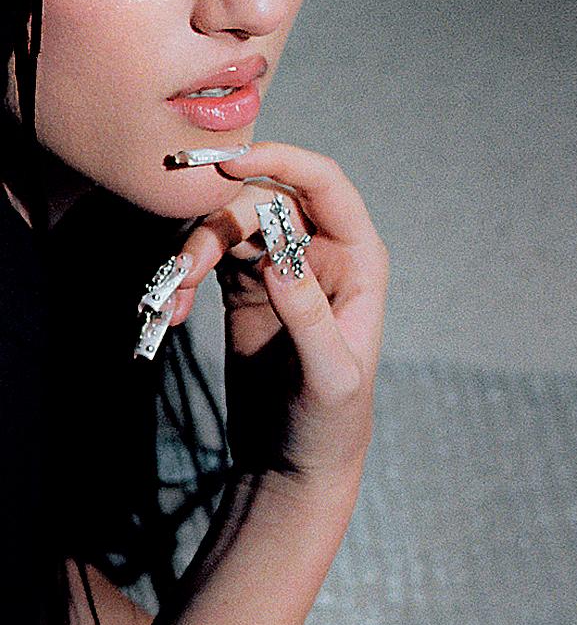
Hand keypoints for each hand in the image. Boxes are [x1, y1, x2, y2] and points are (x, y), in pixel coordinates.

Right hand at [168, 143, 387, 480]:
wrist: (295, 465)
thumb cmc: (330, 426)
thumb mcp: (329, 379)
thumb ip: (309, 317)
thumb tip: (278, 258)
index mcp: (359, 259)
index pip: (324, 185)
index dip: (282, 160)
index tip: (230, 162)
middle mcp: (320, 252)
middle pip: (262, 199)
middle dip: (217, 224)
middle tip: (183, 271)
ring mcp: (278, 266)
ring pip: (228, 224)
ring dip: (192, 252)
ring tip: (169, 298)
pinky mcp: (244, 287)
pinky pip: (208, 257)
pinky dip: (182, 276)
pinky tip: (169, 314)